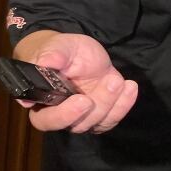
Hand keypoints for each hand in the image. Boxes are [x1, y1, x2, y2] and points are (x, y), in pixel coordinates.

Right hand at [13, 30, 137, 132]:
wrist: (79, 53)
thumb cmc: (62, 50)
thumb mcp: (59, 46)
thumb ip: (52, 55)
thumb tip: (42, 63)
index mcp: (41, 99)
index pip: (44, 118)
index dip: (59, 116)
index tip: (77, 100)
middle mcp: (59, 113)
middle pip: (72, 125)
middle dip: (82, 114)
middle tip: (88, 99)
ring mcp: (81, 117)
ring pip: (94, 122)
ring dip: (107, 103)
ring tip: (114, 80)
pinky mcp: (100, 116)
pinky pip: (112, 118)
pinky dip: (123, 104)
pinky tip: (129, 87)